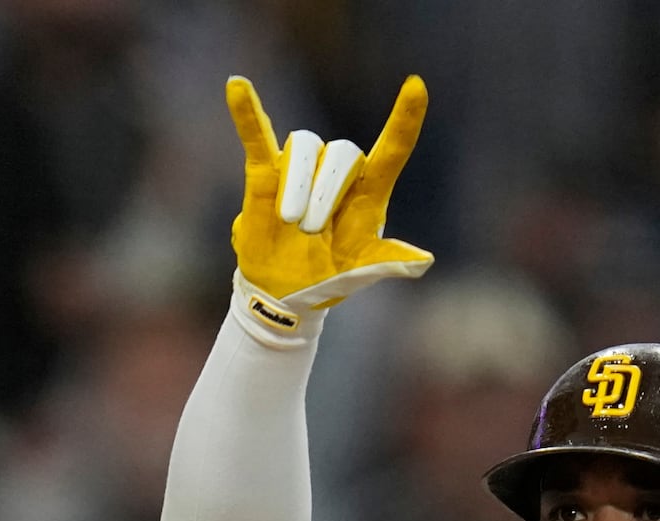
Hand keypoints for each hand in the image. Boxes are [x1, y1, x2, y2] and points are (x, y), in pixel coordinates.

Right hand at [225, 75, 433, 313]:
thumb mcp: (360, 272)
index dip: (405, 119)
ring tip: (289, 221)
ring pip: (304, 146)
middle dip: (326, 190)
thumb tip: (424, 260)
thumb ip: (387, 260)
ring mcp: (301, 170)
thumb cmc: (329, 278)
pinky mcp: (265, 174)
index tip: (416, 86)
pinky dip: (247, 114)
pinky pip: (257, 137)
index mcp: (368, 193)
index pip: (392, 150)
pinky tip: (236, 86)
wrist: (285, 295)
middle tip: (310, 231)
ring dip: (297, 183)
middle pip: (341, 152)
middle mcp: (337, 174)